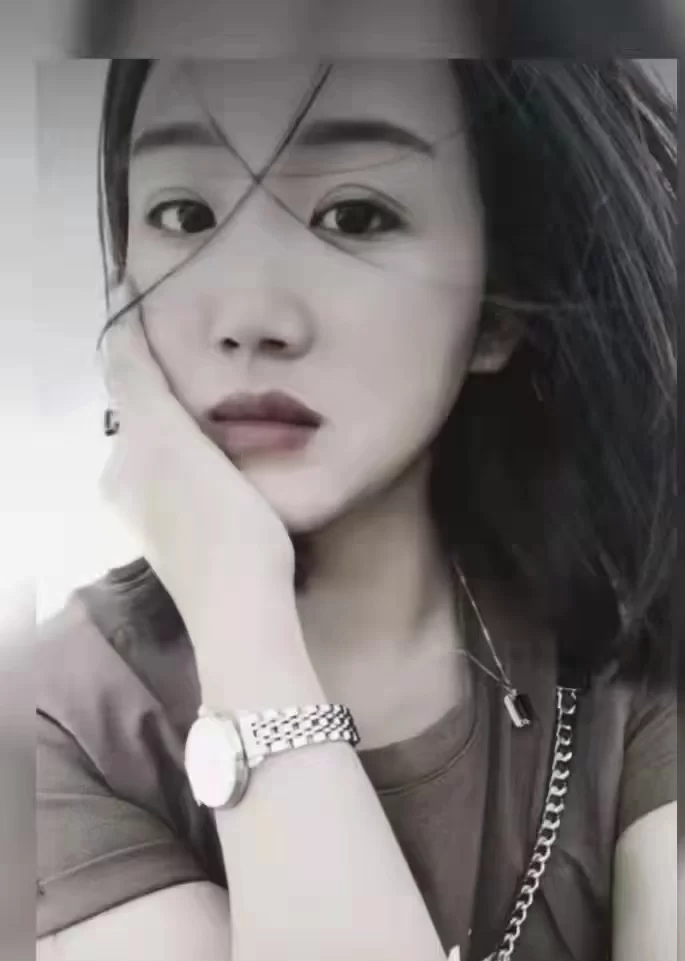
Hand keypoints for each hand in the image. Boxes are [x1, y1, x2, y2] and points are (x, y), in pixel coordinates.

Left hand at [99, 280, 297, 655]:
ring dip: (199, 423)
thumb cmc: (216, 522)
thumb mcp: (171, 444)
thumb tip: (117, 334)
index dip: (143, 346)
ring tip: (237, 401)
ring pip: (177, 451)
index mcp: (124, 466)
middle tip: (214, 353)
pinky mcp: (198, 540)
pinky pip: (198, 478)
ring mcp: (166, 520)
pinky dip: (213, 455)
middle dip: (176, 388)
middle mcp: (133, 493)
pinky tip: (241, 458)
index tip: (159, 303)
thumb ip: (142, 388)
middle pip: (154, 421)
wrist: (246, 610)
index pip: (130, 388)